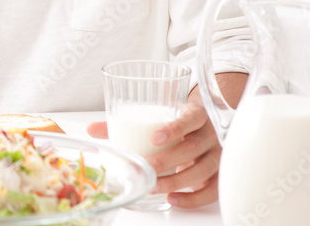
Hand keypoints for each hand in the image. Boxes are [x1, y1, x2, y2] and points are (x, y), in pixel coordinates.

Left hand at [87, 73, 245, 208]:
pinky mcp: (221, 172)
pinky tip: (173, 199)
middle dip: (168, 160)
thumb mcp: (158, 115)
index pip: (189, 118)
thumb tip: (91, 130)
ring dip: (178, 181)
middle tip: (146, 167)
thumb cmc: (178, 119)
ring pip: (204, 170)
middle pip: (194, 147)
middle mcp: (211, 133)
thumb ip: (125, 122)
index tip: (154, 137)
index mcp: (197, 113)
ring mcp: (219, 153)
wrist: (209, 122)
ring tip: (155, 186)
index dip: (174, 128)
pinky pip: (212, 189)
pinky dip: (194, 198)